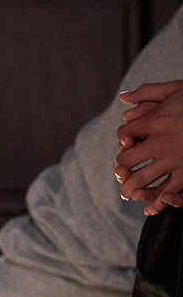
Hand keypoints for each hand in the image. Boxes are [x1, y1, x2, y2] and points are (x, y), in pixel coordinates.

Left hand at [115, 82, 182, 213]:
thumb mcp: (176, 88)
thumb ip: (148, 92)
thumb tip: (124, 98)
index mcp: (155, 121)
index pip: (125, 133)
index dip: (123, 139)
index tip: (126, 142)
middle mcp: (161, 142)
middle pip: (128, 159)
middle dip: (121, 168)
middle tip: (120, 173)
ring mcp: (174, 160)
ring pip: (142, 178)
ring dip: (131, 187)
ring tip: (127, 193)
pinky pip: (169, 192)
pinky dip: (157, 203)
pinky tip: (149, 208)